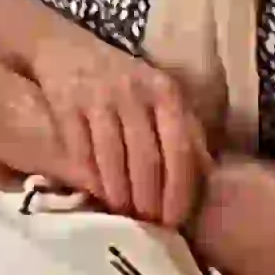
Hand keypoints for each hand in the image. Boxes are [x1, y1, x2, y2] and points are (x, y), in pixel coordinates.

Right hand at [23, 24, 215, 225]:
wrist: (65, 49)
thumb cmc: (123, 83)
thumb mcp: (159, 97)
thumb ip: (184, 131)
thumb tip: (208, 177)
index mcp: (164, 92)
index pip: (179, 148)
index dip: (178, 190)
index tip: (174, 220)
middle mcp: (134, 90)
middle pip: (146, 158)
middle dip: (147, 200)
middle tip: (147, 224)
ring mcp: (97, 95)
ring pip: (112, 158)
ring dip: (118, 194)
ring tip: (122, 213)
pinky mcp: (65, 101)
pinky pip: (80, 150)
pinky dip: (89, 177)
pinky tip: (96, 192)